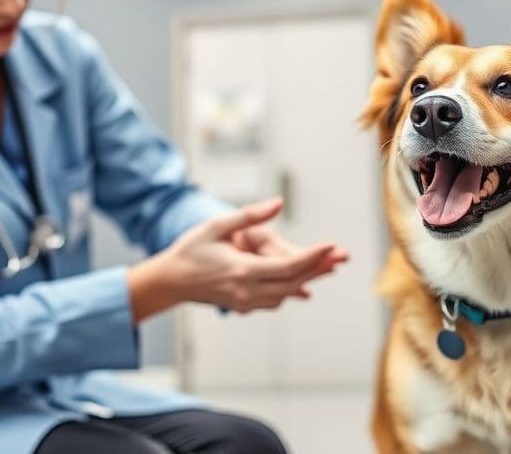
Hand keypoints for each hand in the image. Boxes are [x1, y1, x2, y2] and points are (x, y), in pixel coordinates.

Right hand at [127, 198, 348, 320]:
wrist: (171, 280)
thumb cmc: (192, 249)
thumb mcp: (217, 225)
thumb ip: (250, 215)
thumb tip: (278, 203)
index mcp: (242, 270)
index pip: (289, 266)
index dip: (314, 257)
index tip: (332, 246)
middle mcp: (247, 290)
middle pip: (294, 283)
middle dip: (318, 269)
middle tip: (340, 257)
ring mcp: (245, 302)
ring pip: (286, 294)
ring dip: (306, 280)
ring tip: (327, 266)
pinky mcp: (243, 307)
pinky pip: (274, 300)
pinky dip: (289, 289)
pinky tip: (299, 279)